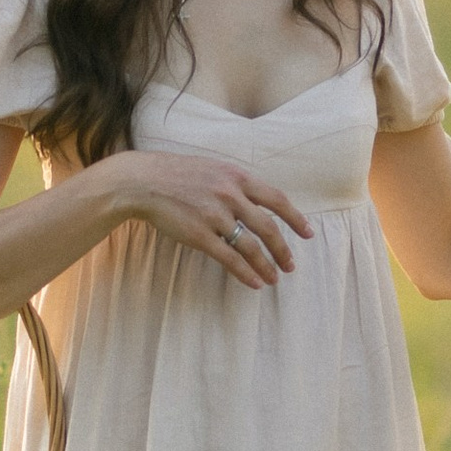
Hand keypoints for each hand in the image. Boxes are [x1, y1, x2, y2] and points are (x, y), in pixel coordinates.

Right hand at [104, 150, 312, 286]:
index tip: (307, 233)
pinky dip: (245, 272)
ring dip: (267, 265)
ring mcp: (216, 216)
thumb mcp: (213, 168)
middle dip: (283, 249)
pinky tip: (254, 282)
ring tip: (274, 278)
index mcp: (237, 177)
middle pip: (268, 227)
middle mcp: (231, 195)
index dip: (295, 218)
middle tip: (291, 265)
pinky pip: (230, 258)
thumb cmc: (176, 174)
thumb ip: (235, 183)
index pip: (277, 199)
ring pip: (251, 246)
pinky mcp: (200, 235)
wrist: (143, 181)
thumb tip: (257, 201)